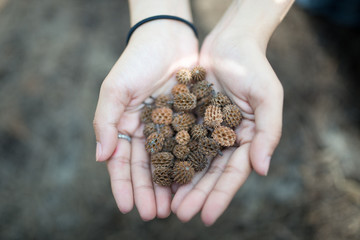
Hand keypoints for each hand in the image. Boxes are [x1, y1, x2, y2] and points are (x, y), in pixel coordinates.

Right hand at [93, 21, 197, 219]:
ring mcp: (170, 127)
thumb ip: (105, 121)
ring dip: (169, 186)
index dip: (123, 185)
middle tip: (155, 215)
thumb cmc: (137, 60)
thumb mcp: (115, 88)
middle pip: (147, 168)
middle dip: (148, 192)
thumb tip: (101, 157)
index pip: (122, 162)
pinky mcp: (191, 121)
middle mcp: (147, 131)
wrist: (168, 37)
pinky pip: (192, 146)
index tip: (126, 208)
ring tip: (173, 208)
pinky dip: (190, 165)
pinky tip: (193, 182)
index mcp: (126, 126)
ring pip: (169, 162)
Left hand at [171, 31, 282, 224]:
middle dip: (196, 195)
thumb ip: (268, 133)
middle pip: (210, 173)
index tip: (207, 217)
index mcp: (247, 139)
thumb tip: (263, 170)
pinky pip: (177, 139)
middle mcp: (225, 139)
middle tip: (180, 214)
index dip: (220, 196)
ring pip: (191, 161)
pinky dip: (169, 156)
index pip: (233, 174)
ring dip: (180, 182)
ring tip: (166, 203)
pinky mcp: (188, 117)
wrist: (230, 41)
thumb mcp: (268, 97)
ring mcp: (206, 129)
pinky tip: (158, 172)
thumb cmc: (254, 66)